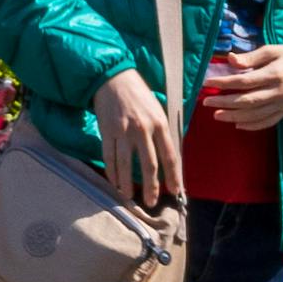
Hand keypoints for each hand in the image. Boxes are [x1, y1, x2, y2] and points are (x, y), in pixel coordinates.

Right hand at [91, 73, 187, 212]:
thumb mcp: (158, 111)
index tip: (176, 192)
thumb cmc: (139, 96)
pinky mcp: (107, 131)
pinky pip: (109, 156)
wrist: (113, 78)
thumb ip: (162, 134)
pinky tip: (114, 182)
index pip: (170, 156)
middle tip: (151, 202)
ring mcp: (123, 131)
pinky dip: (112, 171)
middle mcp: (143, 129)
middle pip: (149, 165)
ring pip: (126, 164)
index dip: (173, 176)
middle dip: (151, 187)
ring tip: (129, 197)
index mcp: (160, 124)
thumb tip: (167, 160)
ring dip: (128, 184)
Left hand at [196, 39, 282, 136]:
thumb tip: (230, 60)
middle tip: (206, 102)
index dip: (223, 83)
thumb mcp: (275, 50)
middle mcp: (279, 92)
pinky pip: (269, 122)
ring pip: (256, 115)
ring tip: (216, 115)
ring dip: (234, 116)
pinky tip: (238, 124)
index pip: (244, 81)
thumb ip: (252, 57)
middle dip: (224, 103)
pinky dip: (253, 125)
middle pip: (247, 101)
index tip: (207, 83)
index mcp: (275, 74)